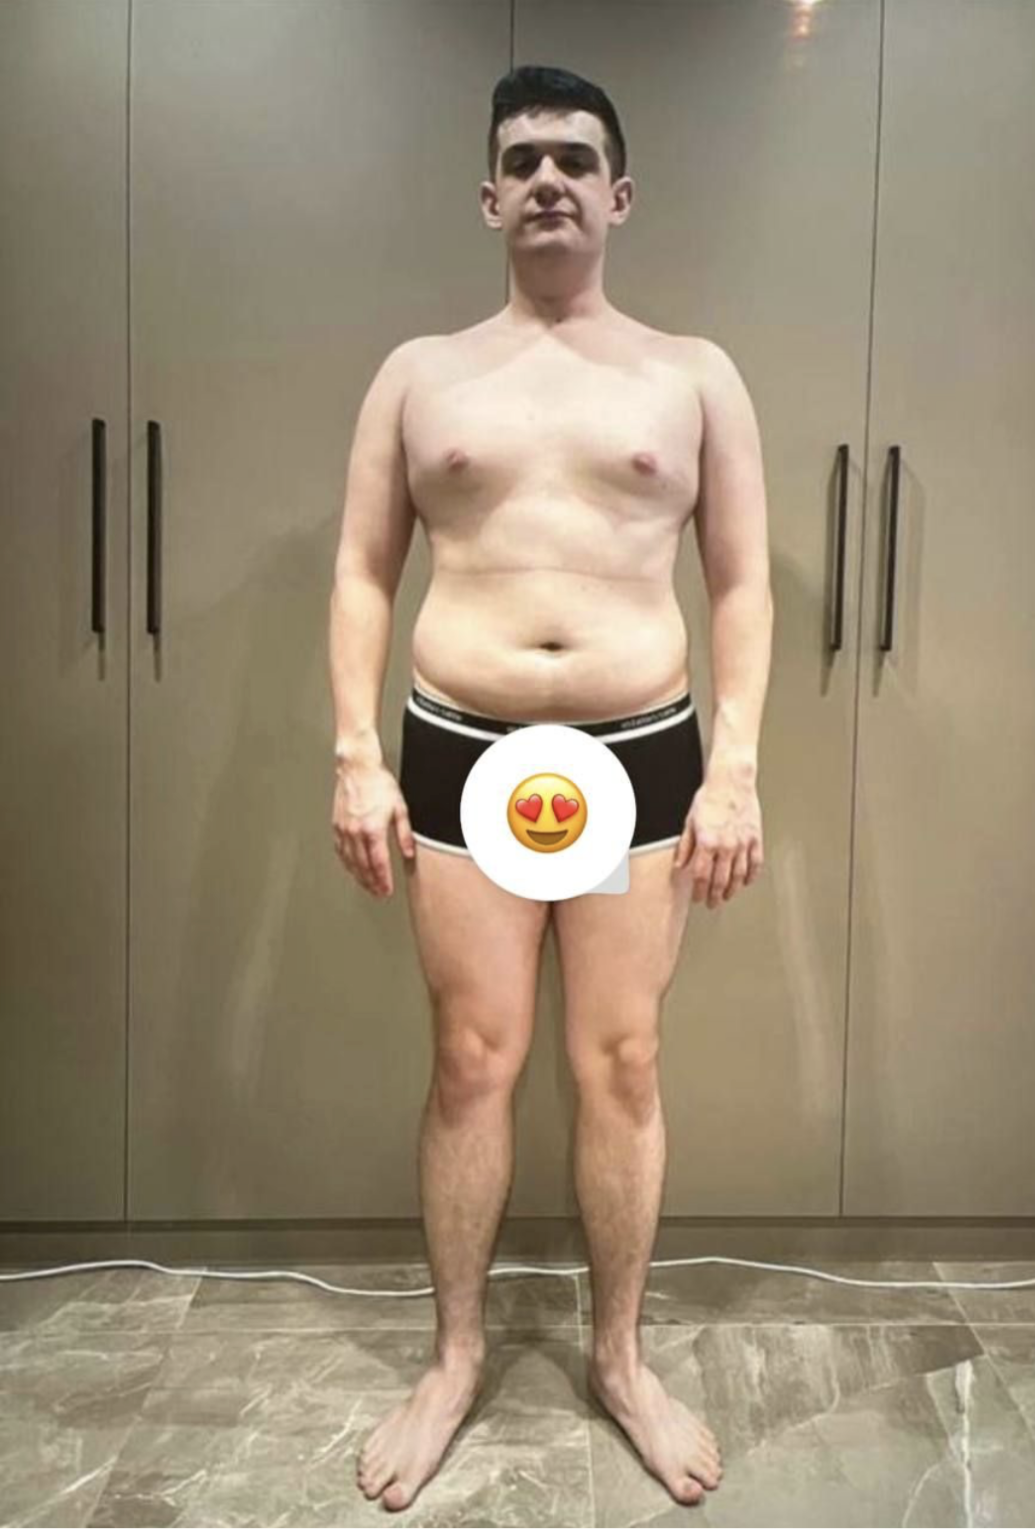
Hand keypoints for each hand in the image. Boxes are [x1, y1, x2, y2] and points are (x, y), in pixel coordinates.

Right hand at [331, 762, 415, 898]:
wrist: (357, 768)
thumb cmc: (378, 783)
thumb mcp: (400, 808)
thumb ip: (404, 834)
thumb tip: (409, 852)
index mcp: (373, 829)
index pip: (378, 863)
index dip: (383, 881)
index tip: (386, 890)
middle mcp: (355, 832)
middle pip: (363, 867)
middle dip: (371, 884)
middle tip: (378, 893)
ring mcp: (344, 829)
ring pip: (350, 861)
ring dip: (359, 877)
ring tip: (367, 885)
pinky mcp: (337, 825)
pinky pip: (340, 851)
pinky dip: (347, 863)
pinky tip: (351, 867)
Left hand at [673, 771, 763, 906]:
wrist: (732, 781)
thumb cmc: (710, 797)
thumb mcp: (690, 822)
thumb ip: (685, 846)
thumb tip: (680, 864)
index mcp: (707, 842)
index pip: (701, 876)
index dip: (698, 891)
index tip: (697, 897)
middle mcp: (726, 845)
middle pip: (720, 881)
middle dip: (715, 896)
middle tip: (712, 903)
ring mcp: (743, 843)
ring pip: (739, 876)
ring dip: (732, 890)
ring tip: (727, 896)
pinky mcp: (755, 838)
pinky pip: (755, 864)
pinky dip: (751, 876)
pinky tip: (746, 882)